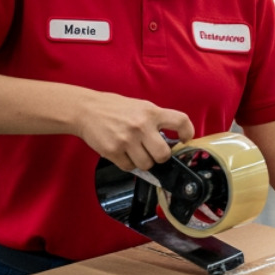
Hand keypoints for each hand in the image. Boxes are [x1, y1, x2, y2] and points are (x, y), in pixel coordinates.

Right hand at [76, 92, 193, 170]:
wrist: (86, 110)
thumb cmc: (116, 109)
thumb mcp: (141, 107)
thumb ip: (157, 120)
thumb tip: (173, 140)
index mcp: (152, 112)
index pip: (181, 121)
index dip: (187, 133)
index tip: (184, 139)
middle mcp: (141, 126)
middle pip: (163, 154)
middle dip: (160, 157)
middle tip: (154, 152)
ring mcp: (127, 140)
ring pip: (147, 164)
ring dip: (143, 162)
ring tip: (136, 152)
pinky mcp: (113, 151)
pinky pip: (129, 167)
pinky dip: (128, 164)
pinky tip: (123, 153)